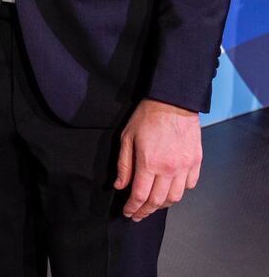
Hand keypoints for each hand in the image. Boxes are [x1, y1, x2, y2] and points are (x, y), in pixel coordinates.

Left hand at [115, 98, 201, 220]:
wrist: (174, 101)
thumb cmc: (148, 116)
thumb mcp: (127, 136)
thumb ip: (124, 164)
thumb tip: (120, 185)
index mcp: (149, 162)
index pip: (140, 195)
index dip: (133, 208)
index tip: (128, 213)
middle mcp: (169, 169)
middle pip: (158, 201)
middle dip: (146, 211)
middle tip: (138, 214)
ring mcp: (185, 167)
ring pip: (175, 198)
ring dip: (162, 205)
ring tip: (153, 205)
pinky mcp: (196, 162)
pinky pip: (190, 186)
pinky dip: (180, 192)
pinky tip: (171, 190)